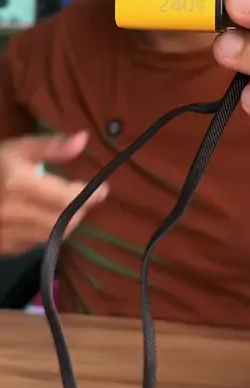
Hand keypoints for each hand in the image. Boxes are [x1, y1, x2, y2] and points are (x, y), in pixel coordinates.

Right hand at [0, 132, 107, 254]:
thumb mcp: (17, 148)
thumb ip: (51, 146)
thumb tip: (84, 138)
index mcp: (17, 184)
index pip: (65, 198)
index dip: (88, 196)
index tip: (102, 190)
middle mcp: (12, 212)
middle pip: (61, 221)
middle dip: (78, 211)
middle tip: (85, 200)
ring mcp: (4, 234)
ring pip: (50, 236)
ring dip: (65, 224)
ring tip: (68, 209)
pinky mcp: (2, 248)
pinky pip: (34, 244)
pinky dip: (46, 233)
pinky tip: (45, 219)